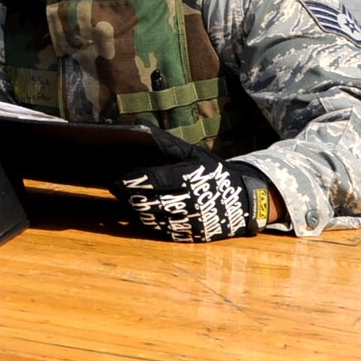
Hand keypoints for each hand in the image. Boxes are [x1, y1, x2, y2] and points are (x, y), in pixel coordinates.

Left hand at [114, 129, 271, 241]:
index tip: (115, 180)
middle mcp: (190, 201)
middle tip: (115, 188)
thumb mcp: (194, 154)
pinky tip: (140, 212)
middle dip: (128, 196)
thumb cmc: (214, 173)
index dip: (133, 181)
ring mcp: (191, 221)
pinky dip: (148, 222)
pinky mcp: (191, 235)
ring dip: (135, 209)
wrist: (245, 202)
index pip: (155, 179)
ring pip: (153, 218)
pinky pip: (162, 231)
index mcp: (191, 178)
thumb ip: (165, 142)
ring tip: (125, 199)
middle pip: (149, 201)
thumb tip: (139, 125)